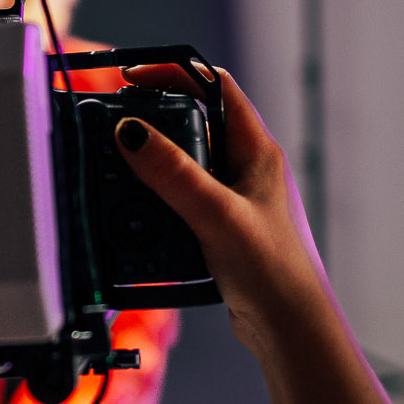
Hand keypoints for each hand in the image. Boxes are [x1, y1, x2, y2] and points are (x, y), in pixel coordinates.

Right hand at [114, 65, 331, 359]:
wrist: (290, 330)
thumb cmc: (275, 272)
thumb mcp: (217, 216)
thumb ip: (174, 174)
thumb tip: (132, 133)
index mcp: (257, 150)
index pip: (214, 86)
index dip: (174, 73)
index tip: (131, 77)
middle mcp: (245, 168)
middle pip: (192, 122)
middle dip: (153, 118)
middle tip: (113, 125)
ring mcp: (231, 198)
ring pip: (182, 162)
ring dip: (151, 163)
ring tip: (118, 169)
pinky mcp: (217, 227)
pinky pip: (178, 199)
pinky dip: (154, 200)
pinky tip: (137, 215)